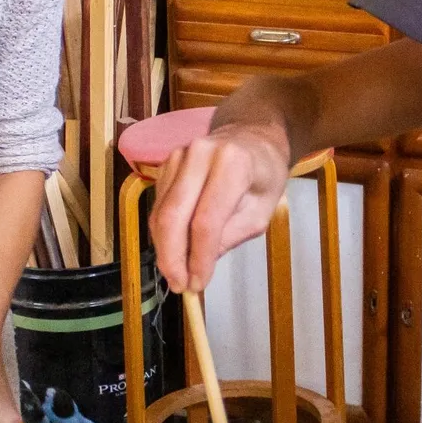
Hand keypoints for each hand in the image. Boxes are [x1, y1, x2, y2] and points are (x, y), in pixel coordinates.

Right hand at [149, 122, 291, 291]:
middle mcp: (199, 155)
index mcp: (232, 164)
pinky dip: (163, 233)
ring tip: (178, 274)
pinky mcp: (165, 164)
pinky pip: (158, 205)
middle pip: (173, 217)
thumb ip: (231, 236)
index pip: (206, 221)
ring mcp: (177, 156)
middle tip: (179, 286)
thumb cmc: (263, 176)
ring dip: (165, 249)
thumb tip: (198, 264)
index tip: (198, 284)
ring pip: (160, 213)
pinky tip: (175, 250)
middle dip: (172, 258)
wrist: (251, 136)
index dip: (198, 257)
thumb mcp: (261, 212)